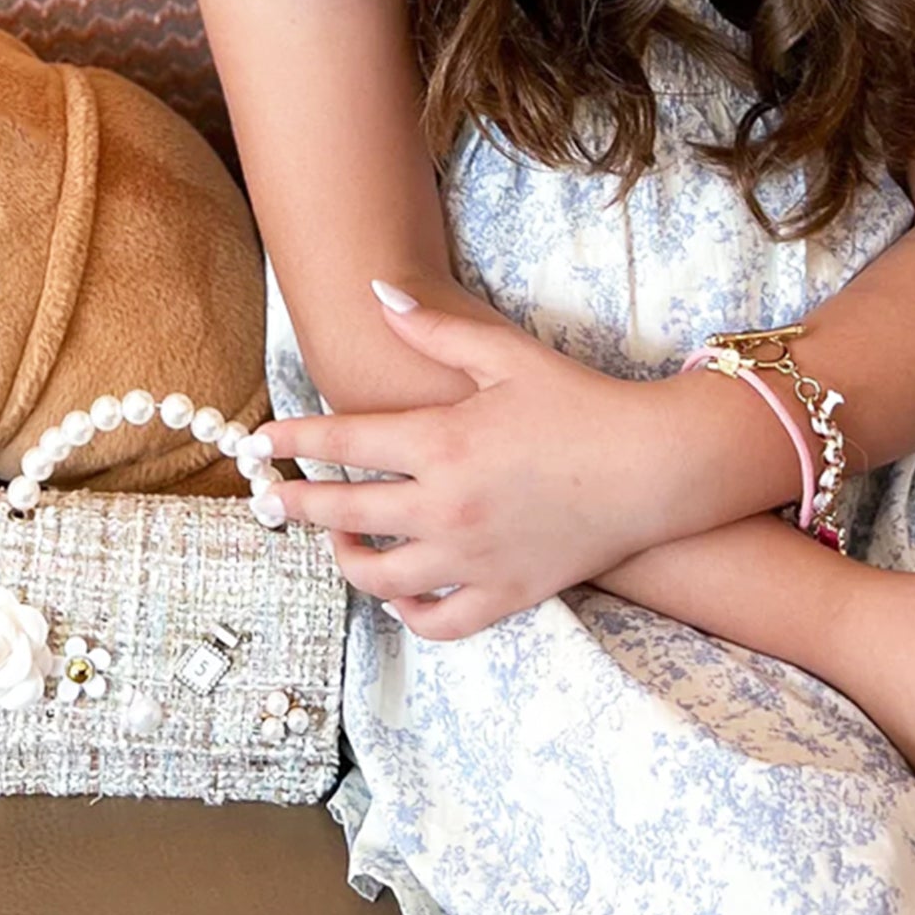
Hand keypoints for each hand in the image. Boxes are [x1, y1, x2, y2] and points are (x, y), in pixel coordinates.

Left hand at [250, 289, 684, 638]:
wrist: (654, 466)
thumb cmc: (578, 402)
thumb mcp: (504, 353)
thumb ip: (434, 327)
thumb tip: (376, 291)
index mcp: (442, 441)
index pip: (343, 441)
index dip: (294, 439)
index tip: (261, 440)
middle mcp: (448, 506)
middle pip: (344, 514)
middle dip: (296, 504)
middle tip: (271, 498)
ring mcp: (474, 558)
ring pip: (381, 579)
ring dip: (346, 561)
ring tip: (337, 543)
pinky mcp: (506, 595)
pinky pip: (438, 623)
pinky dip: (408, 613)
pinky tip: (398, 592)